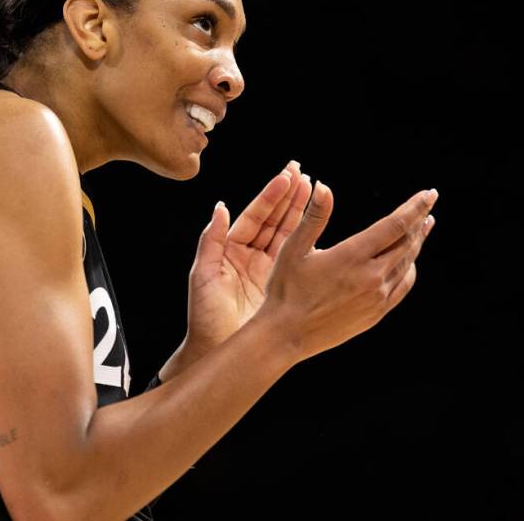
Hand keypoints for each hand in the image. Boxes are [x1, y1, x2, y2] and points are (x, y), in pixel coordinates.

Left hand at [181, 160, 312, 359]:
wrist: (217, 349)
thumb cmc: (204, 316)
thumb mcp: (202, 276)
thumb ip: (210, 241)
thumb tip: (220, 206)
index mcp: (231, 249)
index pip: (255, 216)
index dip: (270, 196)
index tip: (286, 177)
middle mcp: (252, 255)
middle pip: (274, 219)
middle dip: (288, 196)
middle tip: (303, 173)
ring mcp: (269, 269)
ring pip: (288, 234)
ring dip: (300, 211)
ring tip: (314, 188)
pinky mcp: (282, 285)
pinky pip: (297, 258)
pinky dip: (310, 241)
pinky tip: (321, 225)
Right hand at [261, 183, 437, 363]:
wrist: (287, 334)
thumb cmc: (286, 289)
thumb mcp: (293, 248)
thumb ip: (314, 216)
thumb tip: (324, 186)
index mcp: (353, 256)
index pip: (396, 225)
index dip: (415, 207)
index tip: (429, 193)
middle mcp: (372, 277)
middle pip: (407, 242)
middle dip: (420, 220)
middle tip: (428, 203)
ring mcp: (377, 297)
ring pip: (407, 263)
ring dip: (417, 242)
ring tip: (423, 227)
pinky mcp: (377, 313)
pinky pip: (402, 285)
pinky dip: (409, 268)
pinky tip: (408, 261)